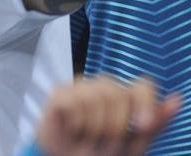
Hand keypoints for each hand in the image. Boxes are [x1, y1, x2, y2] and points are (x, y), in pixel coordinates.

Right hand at [35, 76, 179, 155]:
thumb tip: (177, 99)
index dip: (146, 104)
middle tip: (108, 143)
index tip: (143, 128)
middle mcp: (103, 86)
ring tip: (90, 139)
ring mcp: (80, 87)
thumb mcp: (135, 144)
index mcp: (125, 96)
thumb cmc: (102, 152)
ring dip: (95, 129)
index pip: (143, 86)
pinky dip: (77, 125)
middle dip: (117, 127)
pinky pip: (73, 103)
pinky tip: (74, 131)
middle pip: (119, 94)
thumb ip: (154, 123)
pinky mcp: (59, 94)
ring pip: (96, 98)